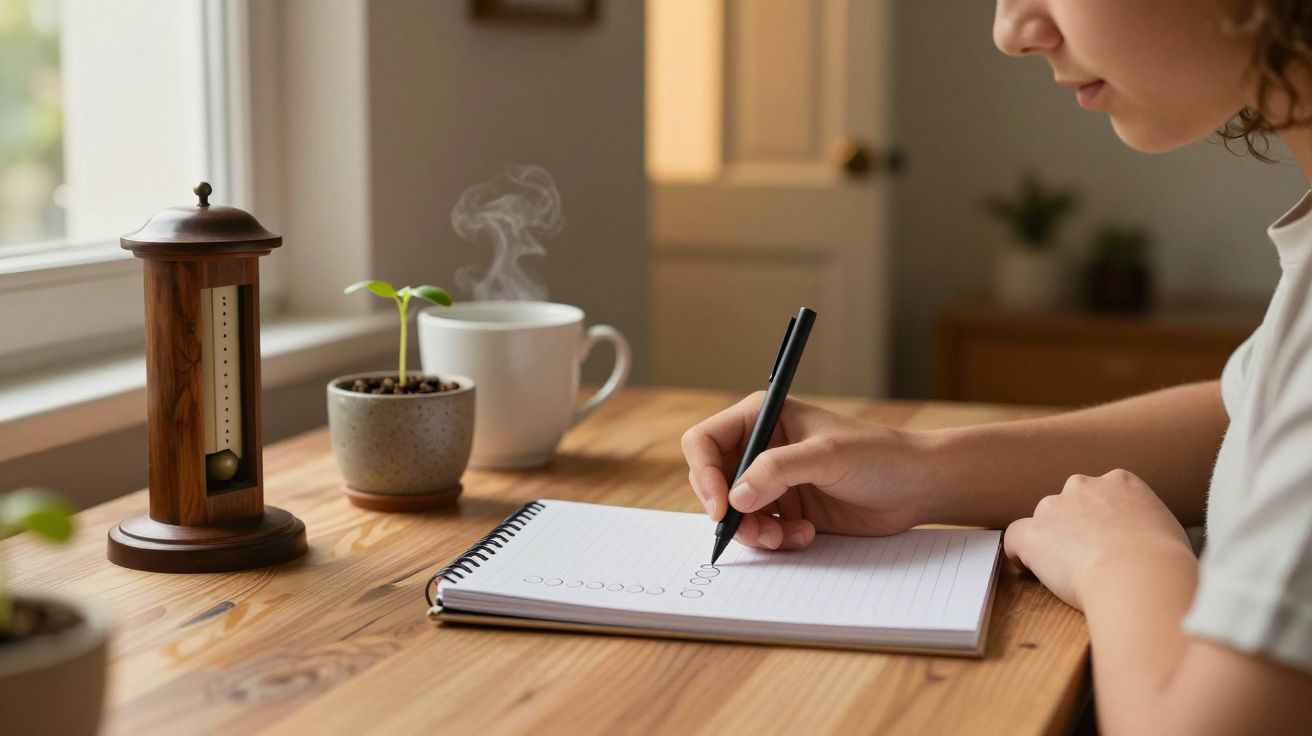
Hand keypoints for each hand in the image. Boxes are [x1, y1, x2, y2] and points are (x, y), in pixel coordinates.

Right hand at [681, 392, 927, 550]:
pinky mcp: (787, 509)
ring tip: (786, 537)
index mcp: (763, 417)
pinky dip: (775, 539)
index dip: (705, 474)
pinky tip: (806, 534)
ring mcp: (772, 481)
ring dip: (754, 531)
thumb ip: (778, 470)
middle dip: (730, 512)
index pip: (705, 441)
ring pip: (734, 513)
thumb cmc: (879, 455)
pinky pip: (760, 530)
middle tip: (757, 532)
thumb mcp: (827, 455)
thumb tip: (736, 496)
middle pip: (714, 482)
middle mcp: (761, 447)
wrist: (916, 487)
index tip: (722, 507)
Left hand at [1004, 469, 1193, 609]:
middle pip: (1070, 503)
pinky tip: (1028, 568)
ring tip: (1069, 570)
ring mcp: (1054, 507)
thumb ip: (1148, 523)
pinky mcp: (1034, 533)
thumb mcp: (1169, 529)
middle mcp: (1083, 486)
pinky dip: (1020, 553)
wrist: (1139, 573)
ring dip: (1052, 540)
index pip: (1102, 492)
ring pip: (1045, 521)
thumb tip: (1148, 539)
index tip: (1106, 538)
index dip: (1101, 517)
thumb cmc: (1164, 561)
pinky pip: (1015, 538)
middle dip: (1076, 526)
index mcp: (1121, 481)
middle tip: (1090, 557)